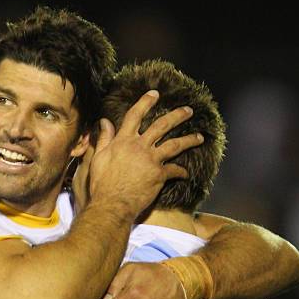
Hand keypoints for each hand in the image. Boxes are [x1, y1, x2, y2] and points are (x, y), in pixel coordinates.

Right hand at [88, 91, 202, 218]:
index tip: (154, 94)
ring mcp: (151, 160)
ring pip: (174, 145)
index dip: (145, 102)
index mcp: (123, 141)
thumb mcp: (98, 158)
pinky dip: (181, 172)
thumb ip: (104, 139)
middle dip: (177, 116)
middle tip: (188, 111)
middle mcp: (139, 146)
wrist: (112, 204)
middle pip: (161, 125)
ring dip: (189, 140)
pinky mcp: (159, 175)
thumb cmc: (102, 184)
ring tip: (199, 137)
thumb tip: (104, 122)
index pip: (135, 115)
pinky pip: (174, 170)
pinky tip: (186, 173)